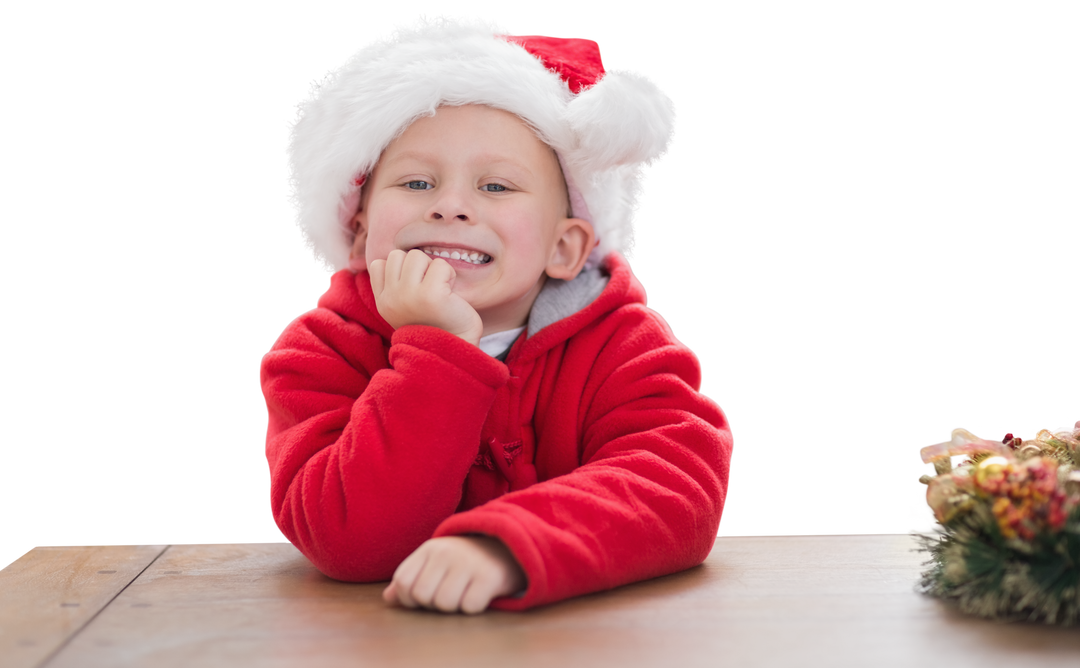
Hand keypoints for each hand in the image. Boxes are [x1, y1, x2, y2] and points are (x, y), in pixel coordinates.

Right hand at [369, 249, 482, 345]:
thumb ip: (396, 283)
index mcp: (382, 302)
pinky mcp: (430, 295)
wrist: (454, 350)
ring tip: (439, 290)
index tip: (415, 289)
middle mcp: (391, 298)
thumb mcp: (405, 305)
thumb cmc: (435, 324)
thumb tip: (400, 254)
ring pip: (417, 255)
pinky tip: (450, 294)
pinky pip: (440, 265)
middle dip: (418, 266)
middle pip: (398, 255)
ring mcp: (408, 296)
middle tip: (430, 288)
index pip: (378, 265)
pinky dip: (449, 275)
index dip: (400, 269)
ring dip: (433, 268)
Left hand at [382, 535, 526, 614]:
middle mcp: (446, 553)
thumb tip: (388, 598)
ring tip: (464, 593)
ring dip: (454, 606)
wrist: (506, 546)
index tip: (426, 595)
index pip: (403, 582)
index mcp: (429, 549)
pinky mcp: (489, 576)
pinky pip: (469, 607)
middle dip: (433, 604)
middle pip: (422, 596)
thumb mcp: (435, 562)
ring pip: (444, 604)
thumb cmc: (463, 560)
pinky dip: (473, 607)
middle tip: (449, 593)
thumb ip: (410, 578)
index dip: (410, 598)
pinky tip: (480, 594)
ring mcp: (468, 563)